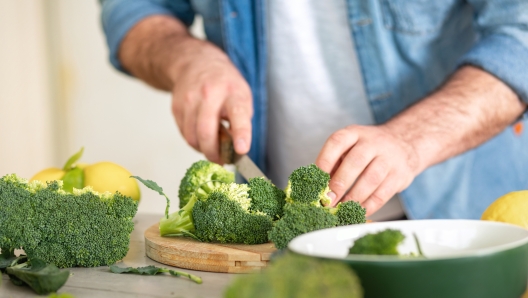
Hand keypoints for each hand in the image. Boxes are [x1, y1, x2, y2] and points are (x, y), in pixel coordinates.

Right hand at [169, 40, 252, 162]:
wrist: (197, 62)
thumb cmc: (225, 85)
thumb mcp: (242, 97)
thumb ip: (241, 121)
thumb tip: (235, 149)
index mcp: (232, 93)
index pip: (238, 115)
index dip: (240, 134)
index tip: (241, 149)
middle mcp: (210, 94)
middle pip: (207, 131)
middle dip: (214, 153)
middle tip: (221, 161)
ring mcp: (190, 100)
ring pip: (192, 137)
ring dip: (203, 149)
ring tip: (212, 149)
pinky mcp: (176, 107)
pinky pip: (184, 133)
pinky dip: (194, 141)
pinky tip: (201, 136)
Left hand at [316, 125, 420, 215]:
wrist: (404, 141)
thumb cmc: (367, 149)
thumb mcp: (350, 147)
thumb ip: (334, 164)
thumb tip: (318, 188)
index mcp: (354, 133)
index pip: (337, 142)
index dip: (325, 161)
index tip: (317, 180)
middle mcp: (372, 142)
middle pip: (356, 161)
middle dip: (340, 183)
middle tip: (329, 200)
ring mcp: (389, 158)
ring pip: (371, 179)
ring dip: (354, 198)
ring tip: (342, 209)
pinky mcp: (400, 175)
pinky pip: (383, 193)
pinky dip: (369, 206)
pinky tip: (358, 212)